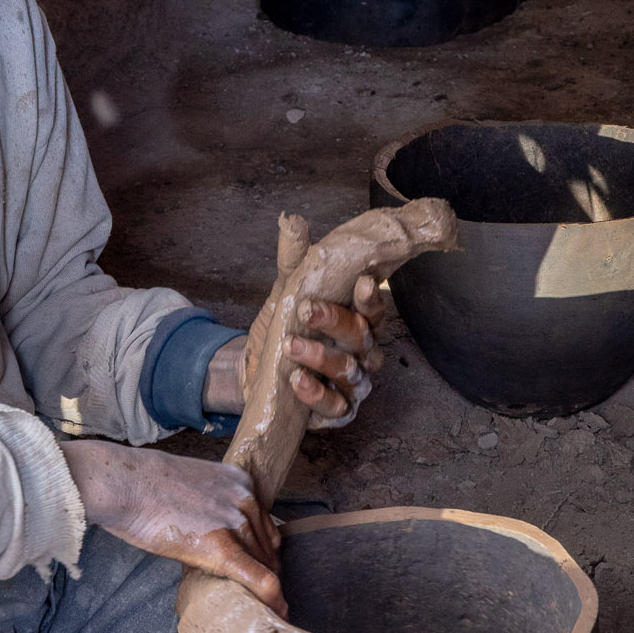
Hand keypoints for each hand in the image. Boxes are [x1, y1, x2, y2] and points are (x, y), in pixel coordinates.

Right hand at [61, 441, 285, 614]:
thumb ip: (207, 503)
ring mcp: (236, 523)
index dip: (262, 549)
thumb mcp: (190, 483)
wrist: (126, 484)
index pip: (263, 522)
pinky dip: (272, 600)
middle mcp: (245, 499)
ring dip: (265, 588)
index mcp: (239, 481)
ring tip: (264, 608)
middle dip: (265, 570)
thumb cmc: (142, 485)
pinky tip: (277, 613)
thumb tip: (204, 528)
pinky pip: (259, 579)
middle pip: (268, 545)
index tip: (258, 565)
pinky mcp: (223, 548)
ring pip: (266, 564)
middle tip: (257, 593)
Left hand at [203, 275, 384, 424]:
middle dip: (335, 322)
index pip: (373, 309)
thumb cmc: (287, 329)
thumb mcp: (286, 293)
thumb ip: (294, 262)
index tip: (361, 282)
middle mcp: (363, 353)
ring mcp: (353, 383)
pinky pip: (337, 406)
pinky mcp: (338, 411)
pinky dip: (317, 394)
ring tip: (291, 347)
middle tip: (307, 310)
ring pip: (350, 372)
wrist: (260, 374)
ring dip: (321, 358)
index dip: (370, 297)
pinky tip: (297, 379)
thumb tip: (292, 221)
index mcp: (357, 321)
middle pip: (362, 338)